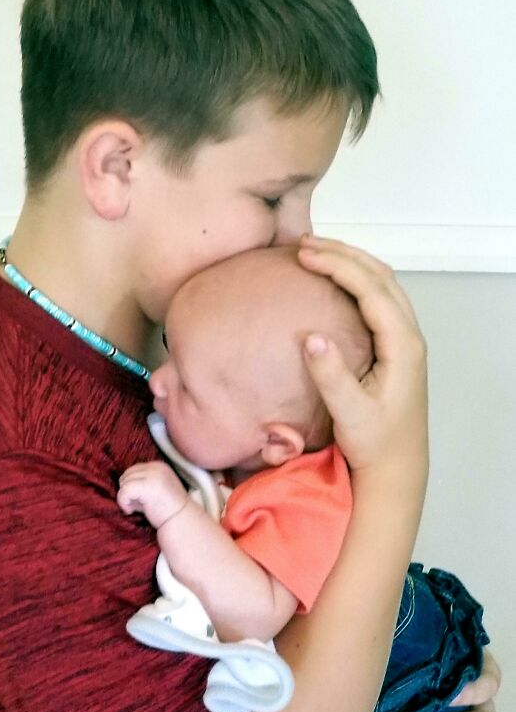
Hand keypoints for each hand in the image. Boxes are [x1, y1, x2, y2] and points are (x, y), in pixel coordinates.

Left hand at [118, 461, 188, 528]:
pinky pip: (124, 491)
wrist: (182, 522)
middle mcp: (157, 467)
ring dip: (124, 497)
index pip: (134, 470)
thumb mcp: (154, 490)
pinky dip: (122, 502)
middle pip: (127, 474)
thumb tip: (121, 485)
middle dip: (127, 490)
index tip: (139, 501)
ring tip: (135, 508)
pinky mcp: (148, 486)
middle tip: (136, 505)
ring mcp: (153, 475)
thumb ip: (140, 484)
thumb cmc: (166, 511)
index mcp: (159, 466)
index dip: (131, 486)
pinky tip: (131, 511)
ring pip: (124, 482)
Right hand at [297, 235, 427, 477]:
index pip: (371, 290)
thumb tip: (311, 336)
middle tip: (304, 244)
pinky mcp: (395, 346)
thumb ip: (331, 376)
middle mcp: (408, 336)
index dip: (338, 266)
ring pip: (382, 283)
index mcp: (402, 346)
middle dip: (342, 254)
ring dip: (350, 262)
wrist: (396, 466)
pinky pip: (378, 298)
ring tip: (315, 252)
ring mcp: (404, 339)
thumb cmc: (374, 443)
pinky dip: (355, 279)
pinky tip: (332, 280)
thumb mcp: (350, 413)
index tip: (304, 255)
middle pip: (380, 277)